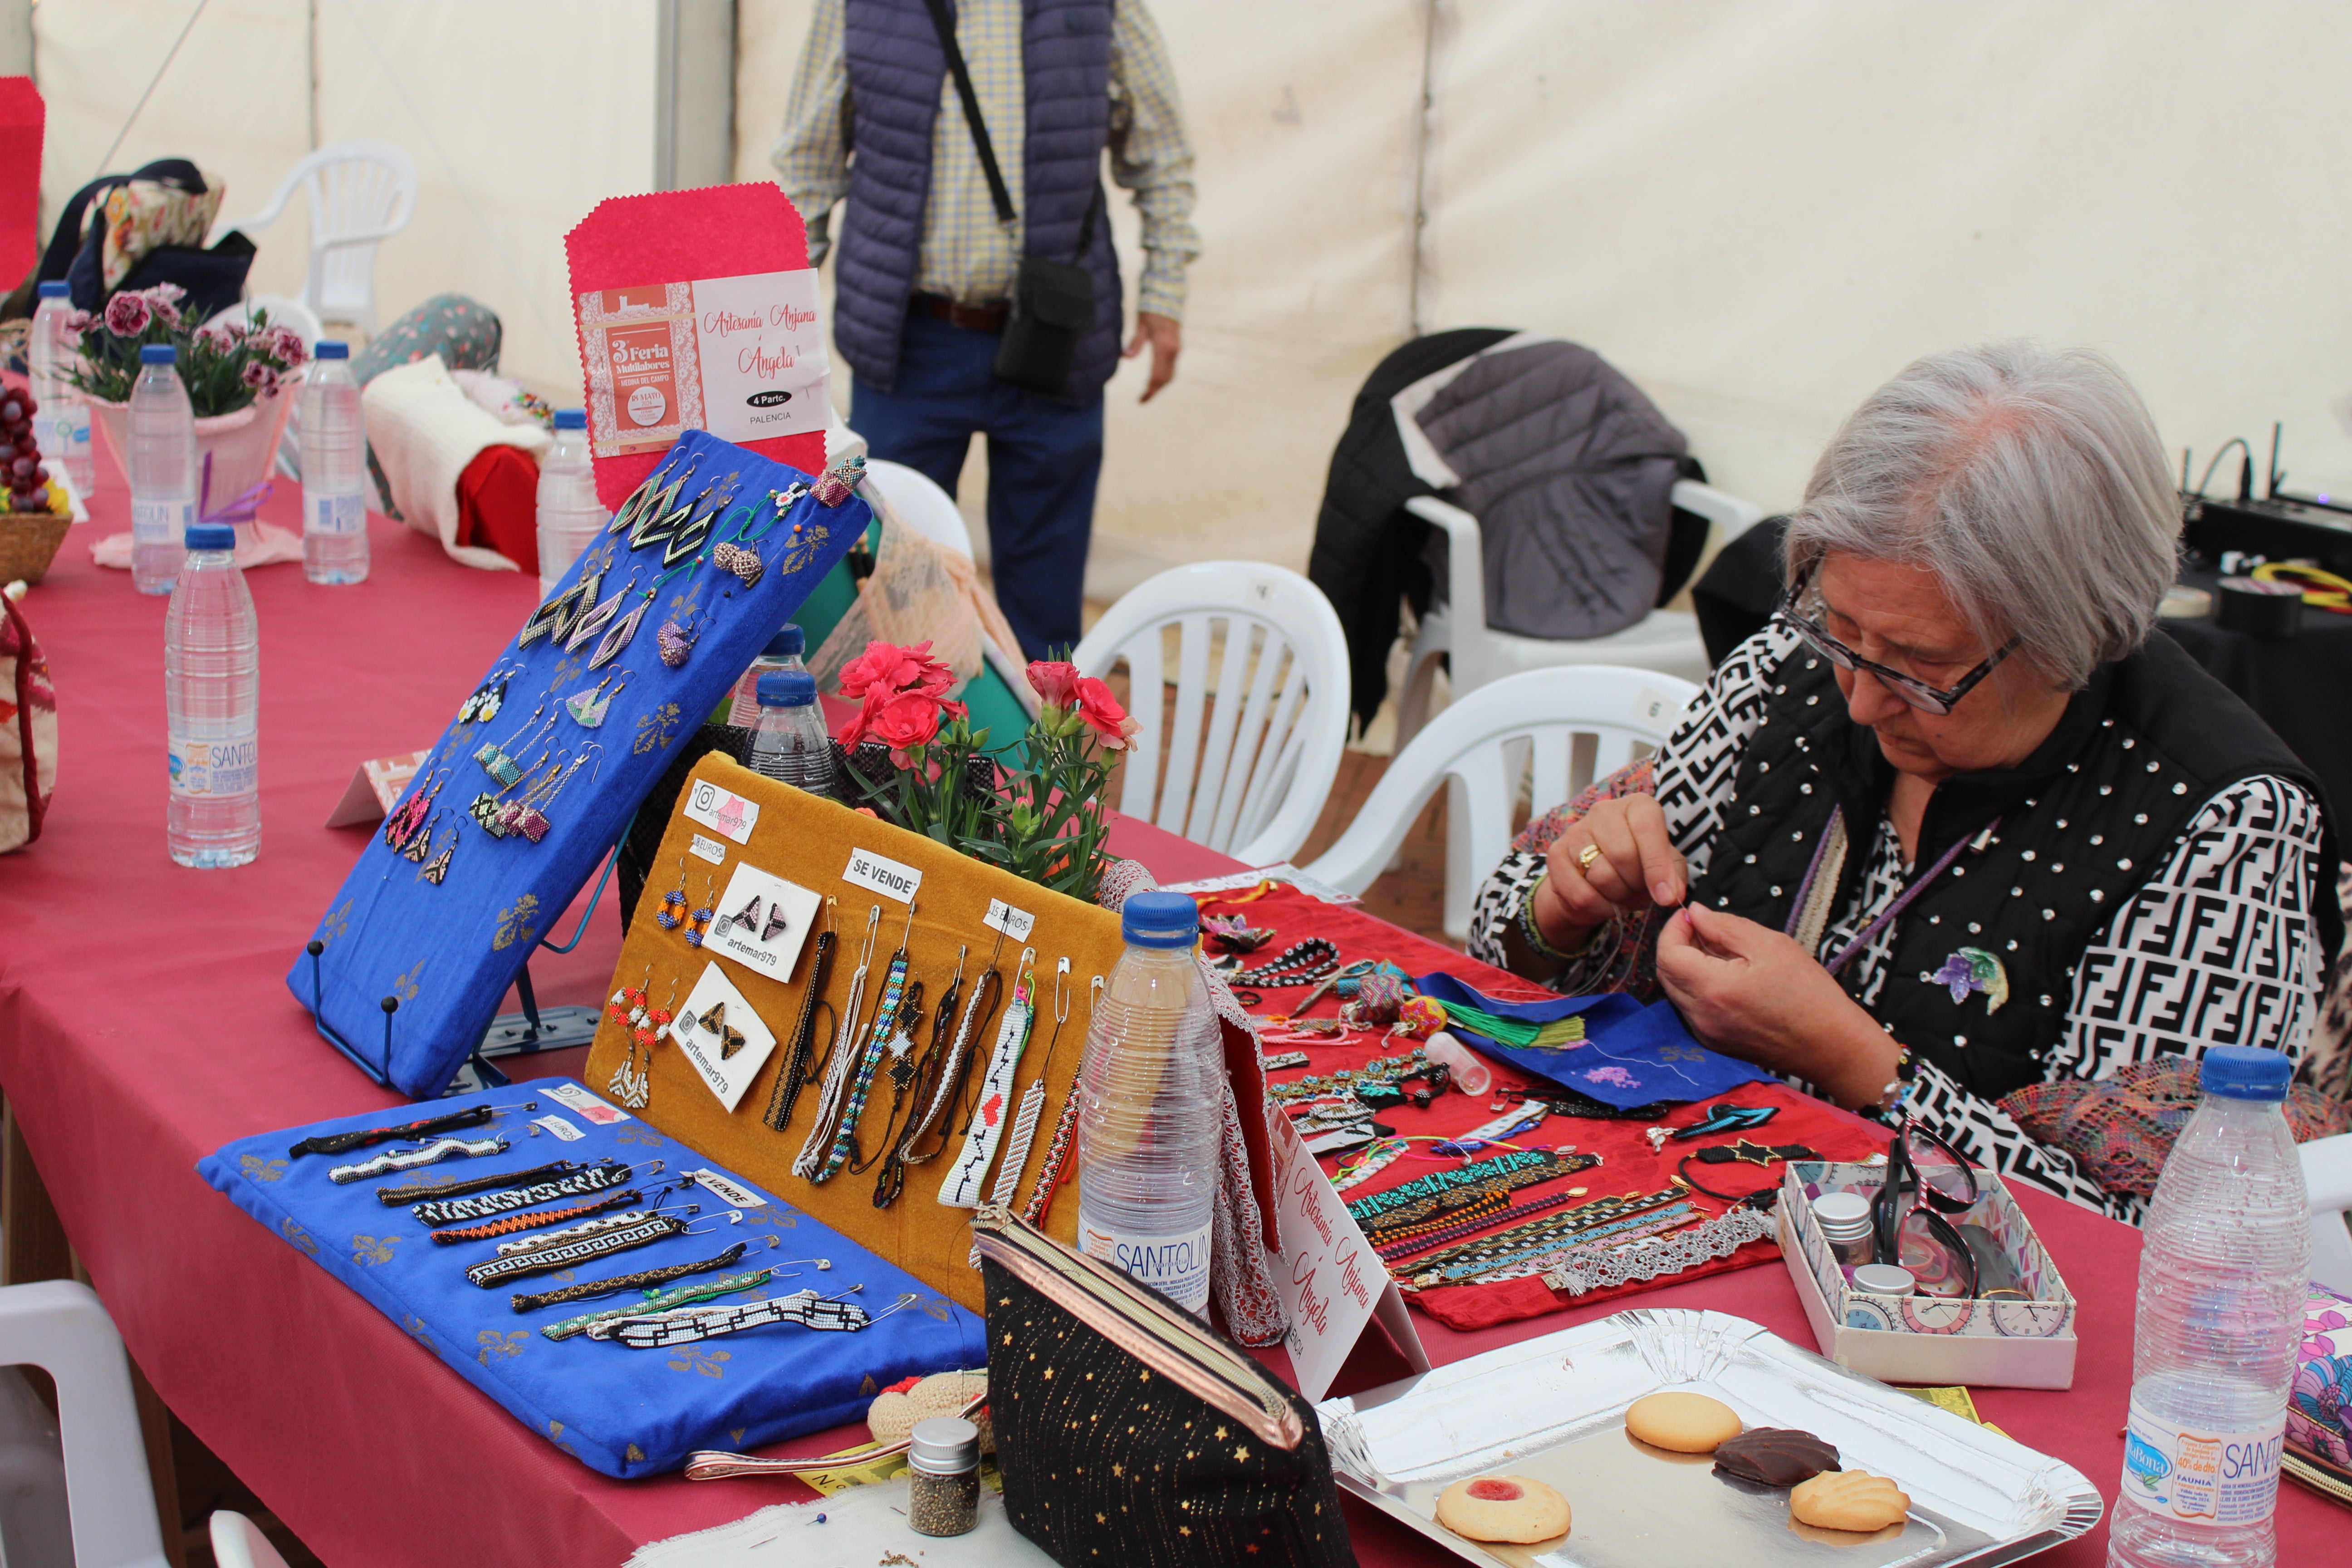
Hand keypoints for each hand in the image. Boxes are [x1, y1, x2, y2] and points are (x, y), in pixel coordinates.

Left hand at [1124, 312, 1181, 401]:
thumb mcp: (1141, 325)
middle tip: (1143, 400)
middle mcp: (1173, 350)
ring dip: (1160, 385)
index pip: (1157, 376)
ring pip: (1170, 374)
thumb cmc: (1151, 309)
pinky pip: (1172, 367)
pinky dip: (1164, 377)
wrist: (1168, 296)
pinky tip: (1155, 380)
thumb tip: (1125, 357)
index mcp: (1164, 347)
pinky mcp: (1177, 347)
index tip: (1141, 400)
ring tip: (1148, 392)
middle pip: (1165, 379)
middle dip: (1155, 391)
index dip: (1150, 391)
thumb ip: (1135, 342)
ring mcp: (1177, 349)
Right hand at [1528, 794, 1686, 951]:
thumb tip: (1671, 894)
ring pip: (1601, 875)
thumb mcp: (1666, 868)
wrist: (1597, 880)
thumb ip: (1674, 877)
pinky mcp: (1556, 854)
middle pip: (1623, 855)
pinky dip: (1597, 908)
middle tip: (1636, 889)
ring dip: (1616, 897)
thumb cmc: (1638, 868)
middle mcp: (1604, 811)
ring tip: (1619, 894)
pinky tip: (1602, 902)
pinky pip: (1581, 894)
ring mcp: (1577, 830)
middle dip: (1635, 884)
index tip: (1666, 896)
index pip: (1647, 828)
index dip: (1658, 866)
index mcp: (1638, 806)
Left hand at [1654, 903, 1898, 1108]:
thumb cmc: (1810, 995)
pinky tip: (1730, 977)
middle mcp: (1702, 1016)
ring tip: (1724, 953)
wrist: (1832, 1046)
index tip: (1691, 916)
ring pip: (1678, 991)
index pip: (1667, 954)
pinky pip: (1693, 1008)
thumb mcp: (1772, 945)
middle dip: (1679, 945)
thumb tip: (1695, 912)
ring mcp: (1707, 1033)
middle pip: (1666, 973)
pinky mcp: (1715, 1042)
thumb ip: (1725, 926)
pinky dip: (1701, 987)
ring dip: (1689, 966)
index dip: (1674, 929)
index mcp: (1714, 990)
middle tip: (1706, 929)